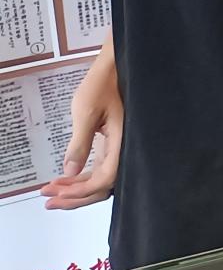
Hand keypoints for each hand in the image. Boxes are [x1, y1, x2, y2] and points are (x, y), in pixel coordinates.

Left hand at [42, 50, 120, 210]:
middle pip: (103, 186)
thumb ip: (79, 144)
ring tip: (52, 192)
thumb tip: (69, 170)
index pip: (105, 178)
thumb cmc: (103, 85)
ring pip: (100, 179)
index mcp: (123, 142)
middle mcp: (124, 149)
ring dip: (77, 189)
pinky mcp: (113, 145)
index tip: (59, 192)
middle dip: (75, 196)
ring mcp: (119, 148)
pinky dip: (82, 177)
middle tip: (49, 200)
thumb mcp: (86, 112)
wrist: (115, 69)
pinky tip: (65, 177)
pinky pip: (99, 169)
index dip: (82, 190)